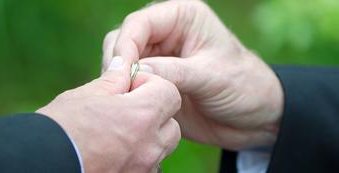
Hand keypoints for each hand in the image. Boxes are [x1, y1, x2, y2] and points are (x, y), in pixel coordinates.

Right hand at [37, 56, 180, 172]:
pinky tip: (117, 151)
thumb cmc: (62, 127)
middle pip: (171, 123)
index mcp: (142, 115)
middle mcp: (149, 145)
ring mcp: (144, 166)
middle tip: (129, 110)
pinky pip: (150, 165)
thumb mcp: (87, 94)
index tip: (131, 87)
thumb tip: (123, 66)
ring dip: (150, 136)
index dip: (152, 85)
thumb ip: (114, 80)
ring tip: (122, 132)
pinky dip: (140, 156)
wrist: (41, 163)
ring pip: (162, 146)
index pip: (170, 93)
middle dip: (155, 113)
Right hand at [103, 0, 282, 149]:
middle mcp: (166, 34)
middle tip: (121, 90)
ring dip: (120, 80)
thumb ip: (173, 72)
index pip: (140, 23)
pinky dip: (127, 94)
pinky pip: (131, 83)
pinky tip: (131, 107)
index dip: (125, 45)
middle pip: (123, 39)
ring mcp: (159, 58)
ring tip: (126, 100)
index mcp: (183, 18)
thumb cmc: (244, 86)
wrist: (254, 116)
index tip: (123, 73)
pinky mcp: (156, 80)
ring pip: (122, 62)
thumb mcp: (212, 76)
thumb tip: (134, 72)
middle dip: (118, 64)